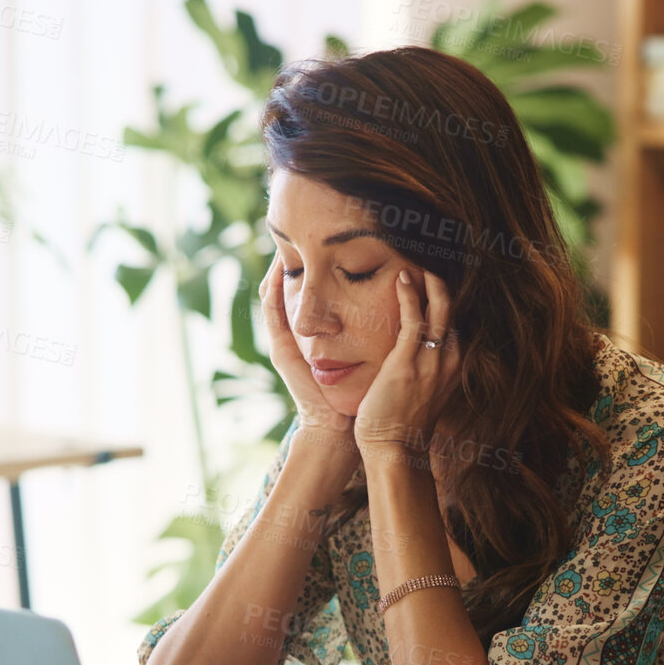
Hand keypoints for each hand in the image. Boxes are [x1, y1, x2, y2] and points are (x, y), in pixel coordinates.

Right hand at [261, 252, 353, 437]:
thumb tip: (392, 309)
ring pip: (273, 297)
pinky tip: (278, 269)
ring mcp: (283, 344)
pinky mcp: (281, 352)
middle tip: (295, 235)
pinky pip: (271, 313)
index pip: (305, 297)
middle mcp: (294, 338)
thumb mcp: (362, 356)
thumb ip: (368, 335)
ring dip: (276, 270)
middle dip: (289, 264)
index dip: (309, 271)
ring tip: (283, 243)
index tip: (319, 245)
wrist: (336, 429)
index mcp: (311, 338)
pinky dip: (273, 290)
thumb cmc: (354, 397)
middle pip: (285, 291)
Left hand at [354, 268, 460, 456]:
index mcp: (454, 367)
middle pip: (454, 310)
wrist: (394, 450)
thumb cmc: (402, 424)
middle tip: (432, 259)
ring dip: (429, 282)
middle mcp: (449, 361)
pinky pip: (414, 318)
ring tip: (418, 262)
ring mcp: (432, 361)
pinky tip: (401, 277)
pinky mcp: (408, 362)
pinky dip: (409, 294)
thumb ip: (426, 371)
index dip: (450, 299)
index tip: (440, 277)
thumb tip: (417, 359)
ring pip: (440, 308)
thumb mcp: (424, 393)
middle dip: (445, 283)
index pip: (457, 323)